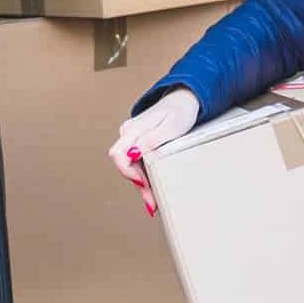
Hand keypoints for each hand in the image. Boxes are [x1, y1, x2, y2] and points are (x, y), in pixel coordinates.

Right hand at [108, 87, 200, 215]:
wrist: (185, 100)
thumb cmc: (180, 111)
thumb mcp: (170, 127)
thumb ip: (150, 140)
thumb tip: (132, 152)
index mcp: (134, 129)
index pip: (118, 155)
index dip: (128, 173)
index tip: (142, 184)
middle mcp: (129, 133)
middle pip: (124, 164)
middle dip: (137, 184)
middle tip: (151, 202)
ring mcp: (132, 137)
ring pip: (130, 166)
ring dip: (140, 184)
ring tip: (153, 201)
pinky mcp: (138, 142)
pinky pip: (136, 162)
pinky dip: (144, 176)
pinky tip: (151, 188)